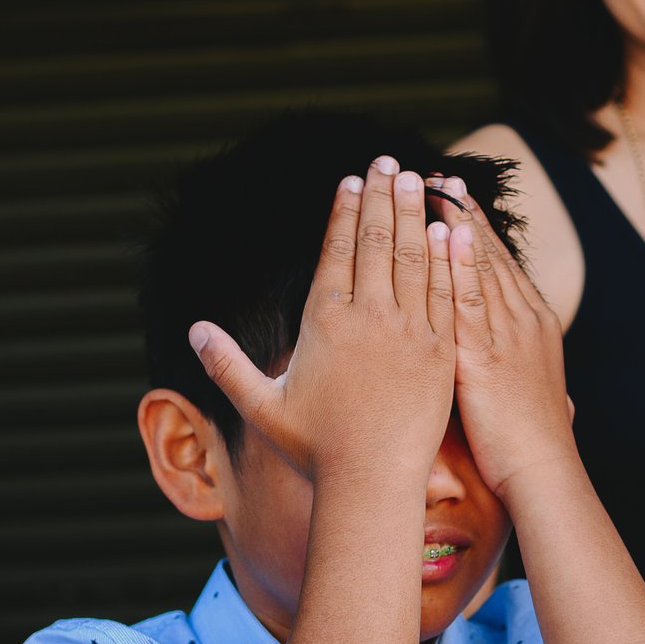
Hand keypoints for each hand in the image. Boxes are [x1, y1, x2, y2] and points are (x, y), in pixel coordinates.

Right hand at [188, 158, 454, 484]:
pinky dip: (449, 255)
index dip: (343, 212)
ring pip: (414, 256)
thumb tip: (193, 331)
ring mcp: (410, 330)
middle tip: (385, 162)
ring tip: (417, 178)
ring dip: (415, 212)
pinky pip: (447, 291)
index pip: (335, 251)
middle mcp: (368, 316)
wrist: (371, 481)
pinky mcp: (442, 350)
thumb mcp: (261, 406)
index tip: (349, 182)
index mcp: (324, 321)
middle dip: (381, 196)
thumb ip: (228, 365)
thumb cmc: (313, 449)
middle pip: (376, 241)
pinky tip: (451, 230)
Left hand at [429, 177, 579, 498]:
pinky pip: (470, 300)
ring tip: (436, 184)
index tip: (453, 195)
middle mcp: (524, 319)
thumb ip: (506, 359)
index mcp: (532, 324)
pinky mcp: (487, 356)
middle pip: (490, 254)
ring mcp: (508, 335)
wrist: (543, 472)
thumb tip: (493, 349)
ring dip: (457, 223)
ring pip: (481, 267)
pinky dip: (458, 264)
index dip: (475, 227)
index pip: (500, 264)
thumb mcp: (521, 388)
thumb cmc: (528, 442)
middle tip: (438, 173)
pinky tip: (444, 234)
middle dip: (463, 212)